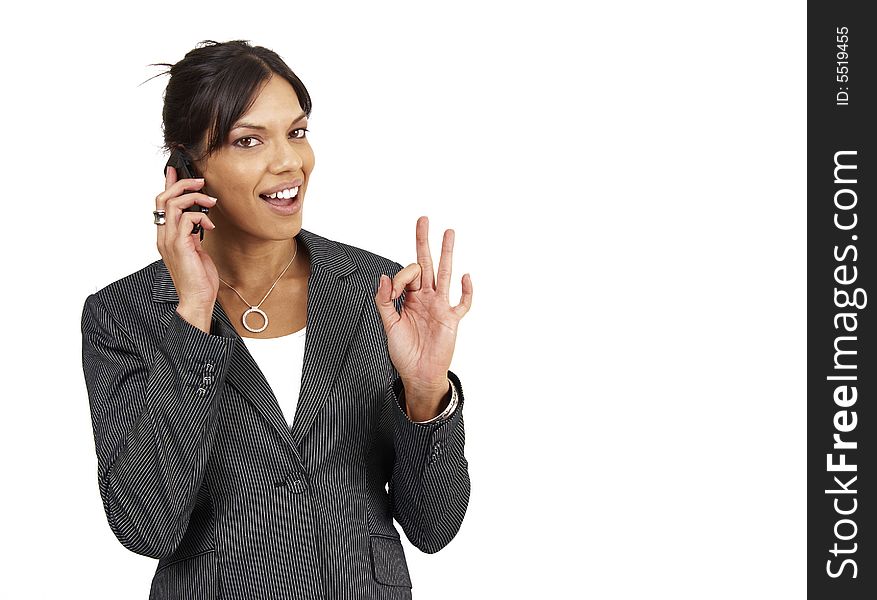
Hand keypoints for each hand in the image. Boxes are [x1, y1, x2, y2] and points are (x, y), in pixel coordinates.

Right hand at [157, 166, 219, 331]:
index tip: (175, 170)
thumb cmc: (198, 279)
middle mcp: (164, 236)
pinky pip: (187, 219)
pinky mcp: (180, 245)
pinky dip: (201, 217)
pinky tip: (210, 226)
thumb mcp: (196, 250)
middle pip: (163, 198)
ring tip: (210, 202)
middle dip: (182, 184)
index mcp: (166, 236)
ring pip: (173, 204)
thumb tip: (198, 220)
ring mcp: (170, 241)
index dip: (168, 184)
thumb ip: (192, 235)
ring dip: (195, 197)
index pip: (161, 204)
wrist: (197, 299)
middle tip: (200, 181)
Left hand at [374, 216, 472, 419]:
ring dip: (447, 253)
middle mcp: (426, 297)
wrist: (418, 374)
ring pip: (445, 274)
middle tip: (423, 220)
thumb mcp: (387, 325)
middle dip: (424, 241)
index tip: (393, 292)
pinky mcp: (452, 319)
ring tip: (449, 232)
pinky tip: (465, 276)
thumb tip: (384, 277)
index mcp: (410, 298)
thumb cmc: (404, 352)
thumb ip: (384, 300)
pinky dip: (466, 291)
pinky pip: (462, 302)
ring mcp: (440, 306)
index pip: (407, 274)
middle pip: (427, 263)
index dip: (399, 278)